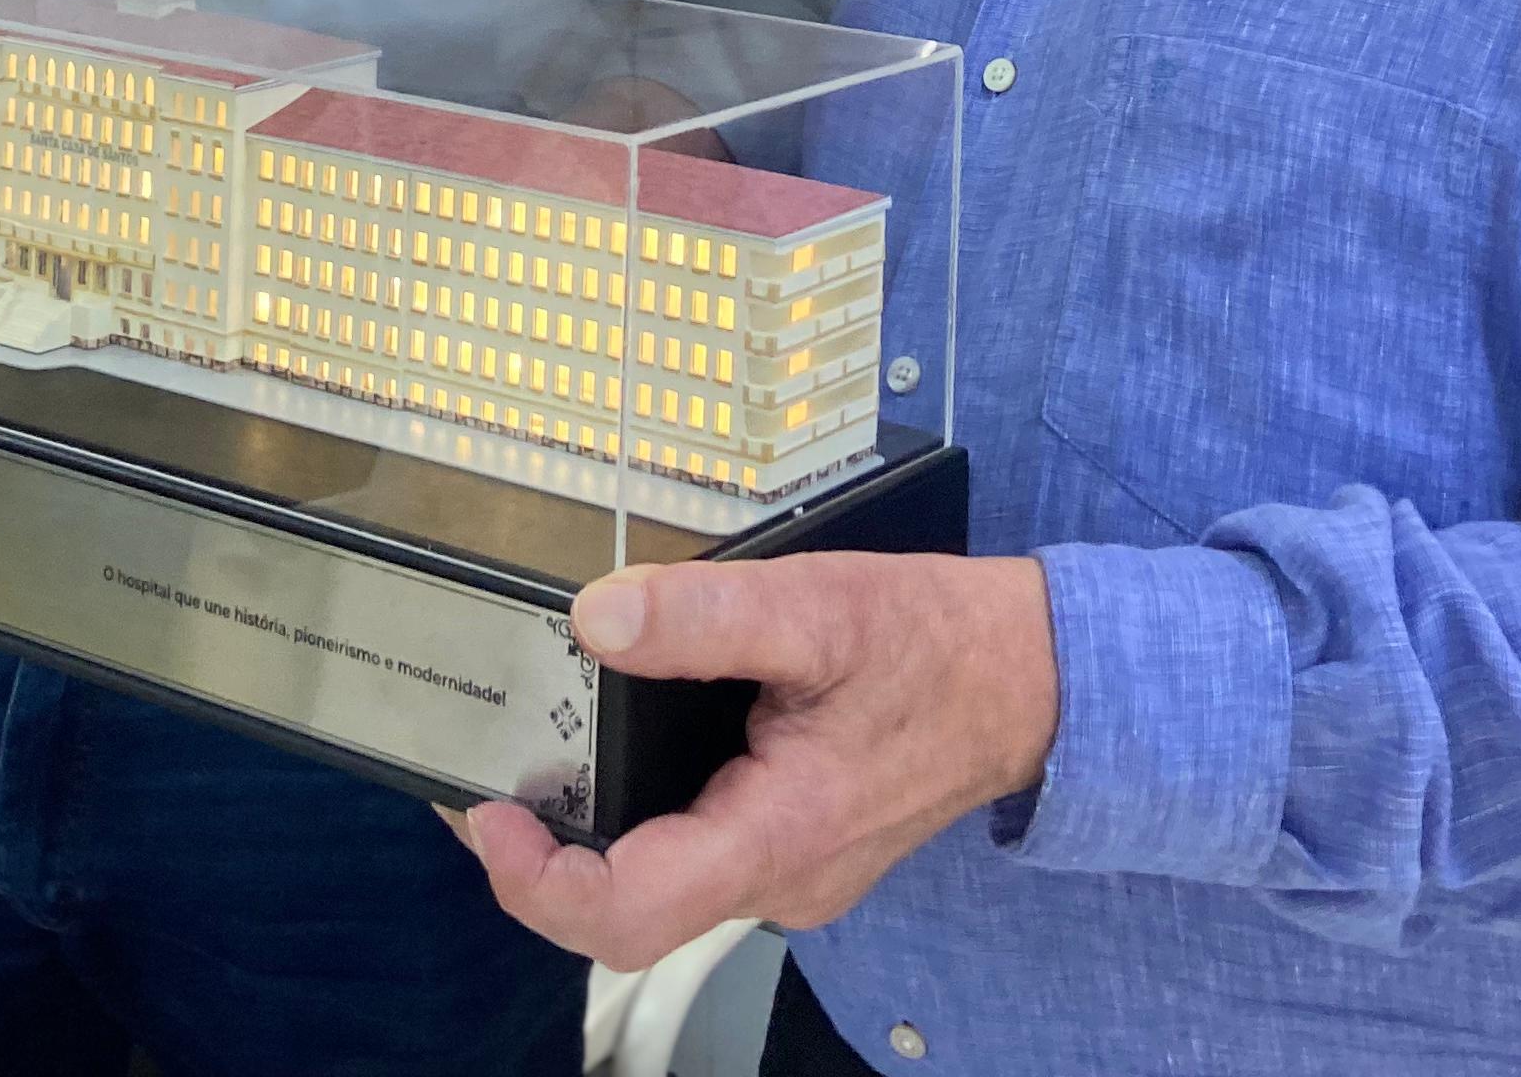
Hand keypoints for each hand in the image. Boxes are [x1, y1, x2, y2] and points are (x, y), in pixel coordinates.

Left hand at [455, 551, 1058, 970]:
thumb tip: (598, 619)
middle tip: (486, 782)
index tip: (488, 814)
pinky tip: (618, 756)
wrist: (1035, 679)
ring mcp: (790, 875)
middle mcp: (780, 881)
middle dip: (541, 858)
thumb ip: (706, 615)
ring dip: (587, 839)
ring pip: (660, 887)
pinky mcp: (798, 851)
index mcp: (779, 837)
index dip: (535, 881)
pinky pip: (699, 856)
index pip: (626, 915)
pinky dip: (644, 818)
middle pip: (626, 911)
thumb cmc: (939, 645)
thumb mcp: (821, 605)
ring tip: (532, 760)